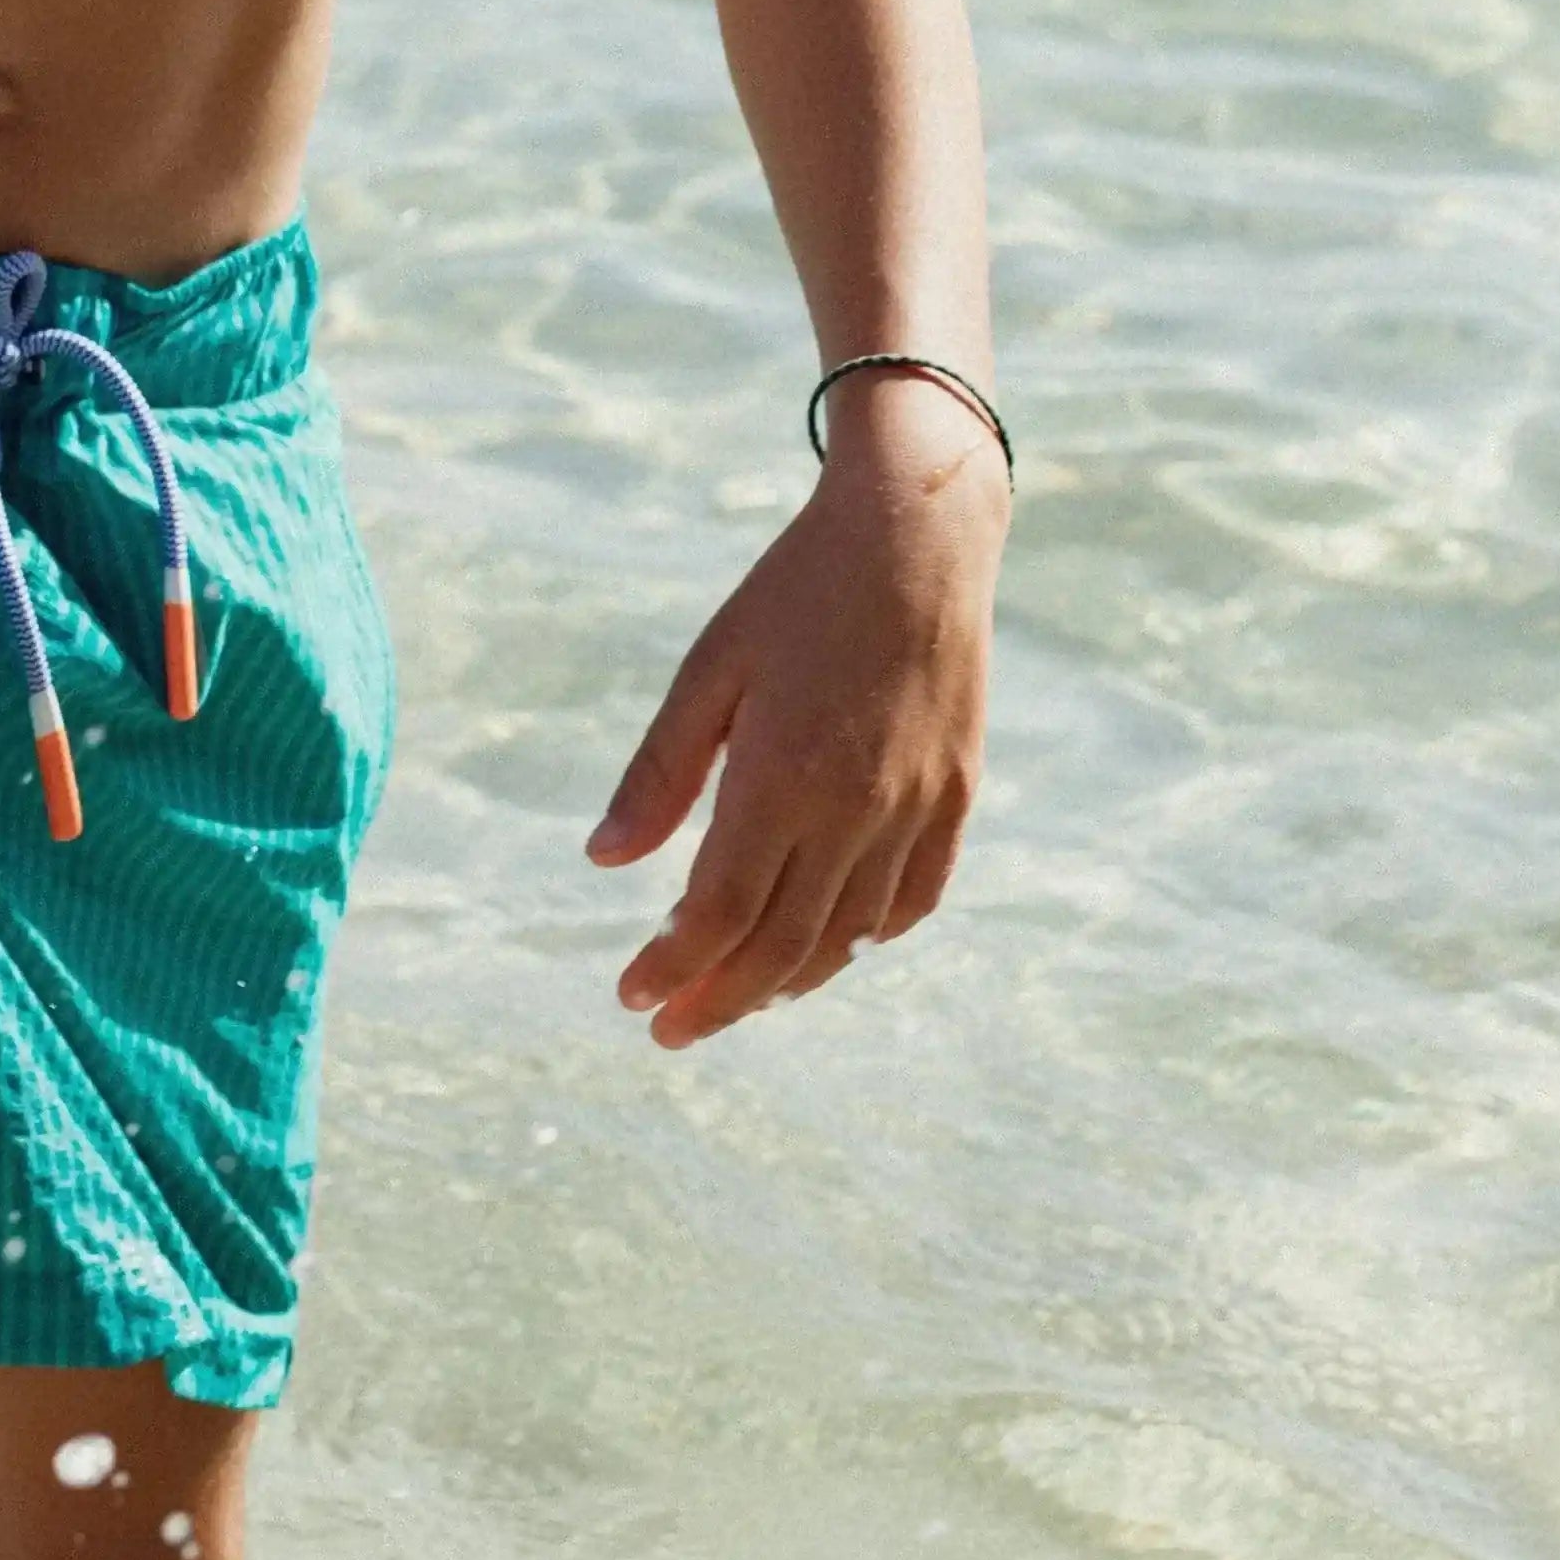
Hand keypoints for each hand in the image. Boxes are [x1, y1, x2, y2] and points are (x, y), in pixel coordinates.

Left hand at [586, 405, 1002, 1050]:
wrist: (918, 532)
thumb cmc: (795, 591)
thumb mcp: (710, 670)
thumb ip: (660, 773)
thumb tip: (603, 861)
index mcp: (781, 779)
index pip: (716, 915)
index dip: (670, 966)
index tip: (630, 993)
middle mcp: (854, 809)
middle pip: (780, 947)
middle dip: (717, 1000)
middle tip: (670, 1028)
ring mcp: (914, 807)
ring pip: (847, 936)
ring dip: (787, 980)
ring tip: (738, 994)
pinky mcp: (957, 793)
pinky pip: (913, 899)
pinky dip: (866, 937)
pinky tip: (831, 945)